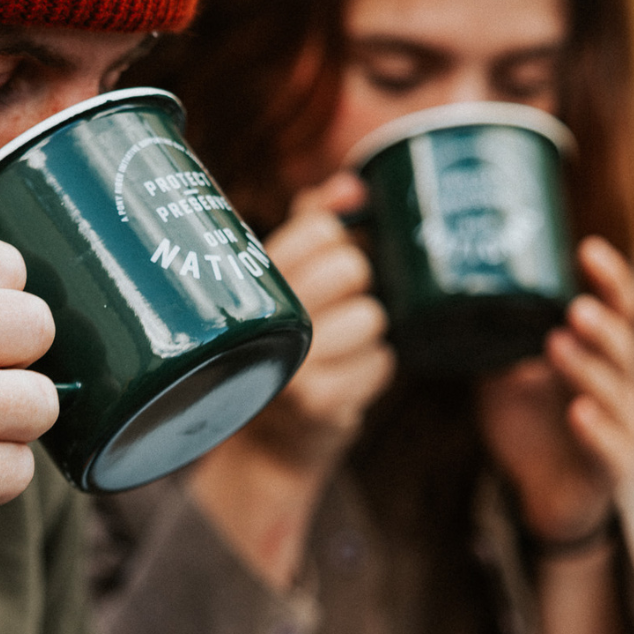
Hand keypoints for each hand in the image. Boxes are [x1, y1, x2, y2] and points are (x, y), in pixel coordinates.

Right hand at [188, 172, 393, 587]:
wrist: (267, 448)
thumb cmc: (287, 343)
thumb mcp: (286, 280)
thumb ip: (316, 224)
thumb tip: (353, 185)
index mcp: (250, 280)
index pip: (318, 226)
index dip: (337, 241)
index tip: (323, 262)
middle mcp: (261, 319)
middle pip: (352, 267)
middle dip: (357, 287)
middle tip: (332, 311)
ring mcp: (289, 363)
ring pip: (374, 316)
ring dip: (367, 335)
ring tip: (335, 351)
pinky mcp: (320, 403)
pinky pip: (384, 362)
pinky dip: (373, 371)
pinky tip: (342, 381)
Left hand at [476, 236, 633, 543]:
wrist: (544, 496)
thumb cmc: (532, 424)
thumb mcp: (505, 376)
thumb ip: (494, 341)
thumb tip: (447, 293)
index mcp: (601, 355)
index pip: (618, 310)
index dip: (609, 280)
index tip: (586, 249)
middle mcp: (620, 386)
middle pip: (623, 349)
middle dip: (600, 327)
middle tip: (573, 308)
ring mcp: (622, 428)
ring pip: (615, 394)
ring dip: (588, 368)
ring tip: (557, 346)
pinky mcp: (611, 469)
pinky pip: (610, 447)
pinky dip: (596, 430)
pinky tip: (578, 413)